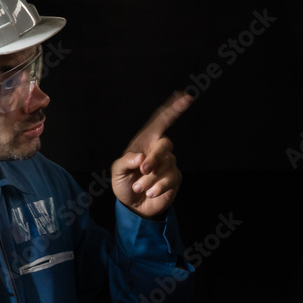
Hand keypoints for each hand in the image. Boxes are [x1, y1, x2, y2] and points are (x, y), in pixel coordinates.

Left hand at [111, 92, 191, 219]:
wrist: (134, 206)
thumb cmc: (124, 184)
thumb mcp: (117, 172)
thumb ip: (125, 162)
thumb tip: (140, 157)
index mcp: (145, 142)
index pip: (160, 121)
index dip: (172, 109)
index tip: (185, 97)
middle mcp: (158, 150)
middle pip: (165, 144)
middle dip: (154, 158)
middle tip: (142, 171)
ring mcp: (168, 163)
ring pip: (166, 165)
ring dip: (150, 179)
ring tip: (139, 188)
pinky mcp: (175, 178)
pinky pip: (170, 178)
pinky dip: (158, 187)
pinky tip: (150, 192)